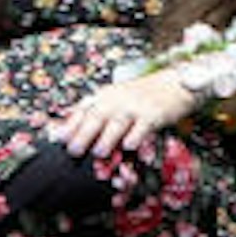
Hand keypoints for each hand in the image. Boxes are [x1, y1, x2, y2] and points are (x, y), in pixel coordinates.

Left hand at [54, 71, 197, 164]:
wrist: (177, 83)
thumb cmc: (145, 95)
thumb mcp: (117, 97)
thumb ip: (97, 110)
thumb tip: (71, 128)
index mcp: (107, 95)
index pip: (84, 108)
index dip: (70, 124)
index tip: (58, 138)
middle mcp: (119, 99)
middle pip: (97, 115)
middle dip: (84, 133)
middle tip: (73, 150)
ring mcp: (137, 105)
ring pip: (118, 122)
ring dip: (107, 138)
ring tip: (99, 153)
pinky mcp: (155, 113)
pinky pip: (143, 126)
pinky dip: (135, 136)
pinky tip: (129, 146)